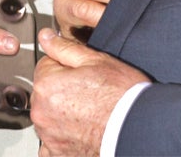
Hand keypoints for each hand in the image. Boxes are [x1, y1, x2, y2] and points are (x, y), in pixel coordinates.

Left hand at [32, 29, 149, 155]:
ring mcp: (49, 137)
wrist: (138, 129)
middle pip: (45, 92)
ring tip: (90, 112)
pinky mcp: (58, 155)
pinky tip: (82, 132)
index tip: (83, 74)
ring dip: (62, 114)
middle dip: (62, 90)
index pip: (46, 65)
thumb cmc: (122, 94)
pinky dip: (63, 138)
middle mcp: (41, 113)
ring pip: (49, 116)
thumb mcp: (96, 60)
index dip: (67, 66)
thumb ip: (64, 48)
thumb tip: (45, 36)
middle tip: (90, 93)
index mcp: (47, 85)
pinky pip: (51, 144)